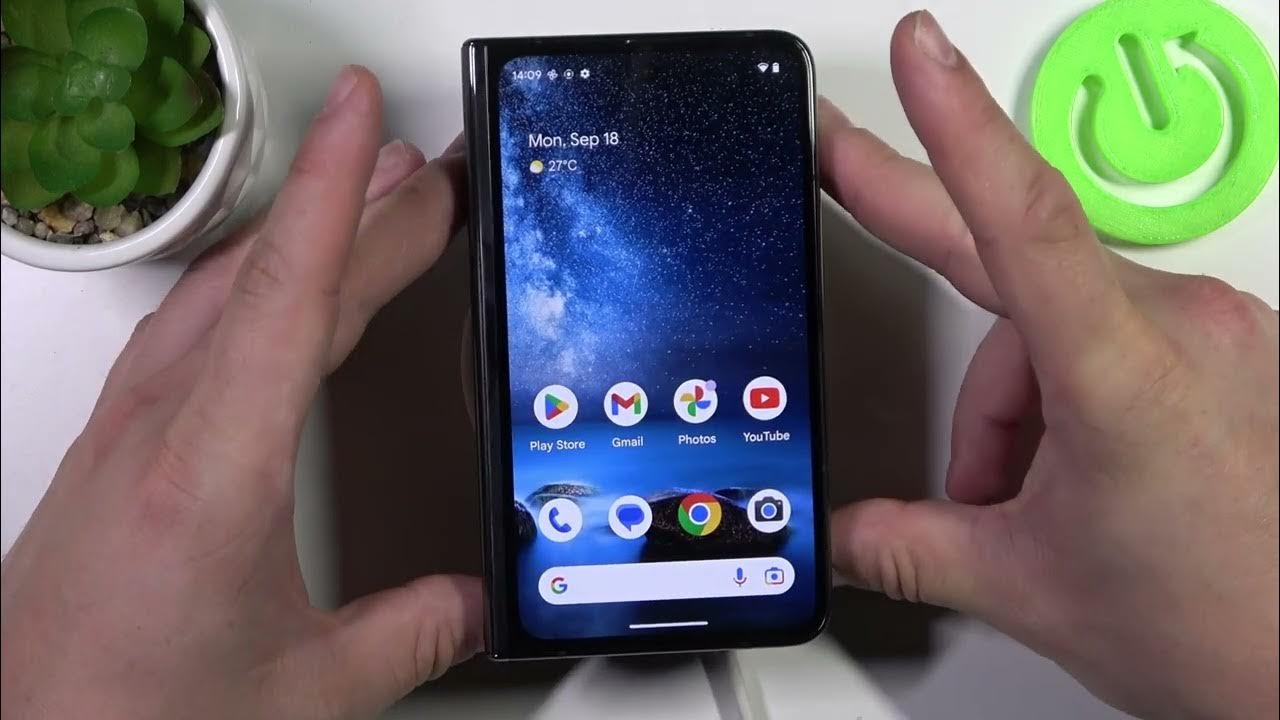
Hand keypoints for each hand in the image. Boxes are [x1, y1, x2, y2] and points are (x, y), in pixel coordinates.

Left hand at [1, 67, 477, 718]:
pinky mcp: (114, 445)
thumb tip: (477, 599)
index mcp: (214, 474)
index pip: (291, 297)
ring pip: (225, 292)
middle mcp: (158, 431)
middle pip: (273, 282)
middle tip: (428, 172)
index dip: (336, 192)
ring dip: (301, 235)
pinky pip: (193, 325)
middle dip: (357, 209)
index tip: (363, 116)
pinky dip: (254, 280)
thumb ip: (412, 635)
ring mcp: (125, 429)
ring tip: (369, 203)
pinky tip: (278, 283)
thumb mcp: (305, 693)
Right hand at [822, 12, 1276, 718]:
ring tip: (1012, 493)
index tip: (918, 52)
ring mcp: (1216, 333)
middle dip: (912, 211)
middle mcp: (1183, 327)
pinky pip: (1107, 338)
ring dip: (1008, 402)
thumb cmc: (1228, 625)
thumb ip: (913, 547)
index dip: (956, 128)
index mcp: (1124, 372)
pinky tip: (1059, 467)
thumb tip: (846, 536)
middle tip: (841, 152)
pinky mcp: (1230, 350)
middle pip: (1012, 255)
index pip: (1021, 219)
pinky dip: (1060, 396)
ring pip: (1054, 323)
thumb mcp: (1031, 585)